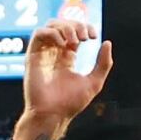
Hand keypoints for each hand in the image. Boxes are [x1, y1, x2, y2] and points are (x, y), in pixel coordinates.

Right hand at [13, 16, 113, 139]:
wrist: (53, 114)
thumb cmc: (71, 103)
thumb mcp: (94, 82)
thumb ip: (103, 63)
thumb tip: (107, 42)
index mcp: (67, 57)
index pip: (74, 32)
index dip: (84, 27)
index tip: (94, 36)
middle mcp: (54, 53)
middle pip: (62, 25)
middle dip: (76, 25)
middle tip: (85, 37)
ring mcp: (43, 53)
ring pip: (51, 25)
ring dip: (65, 27)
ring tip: (75, 40)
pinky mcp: (33, 56)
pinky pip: (38, 33)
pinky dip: (52, 33)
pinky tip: (62, 44)